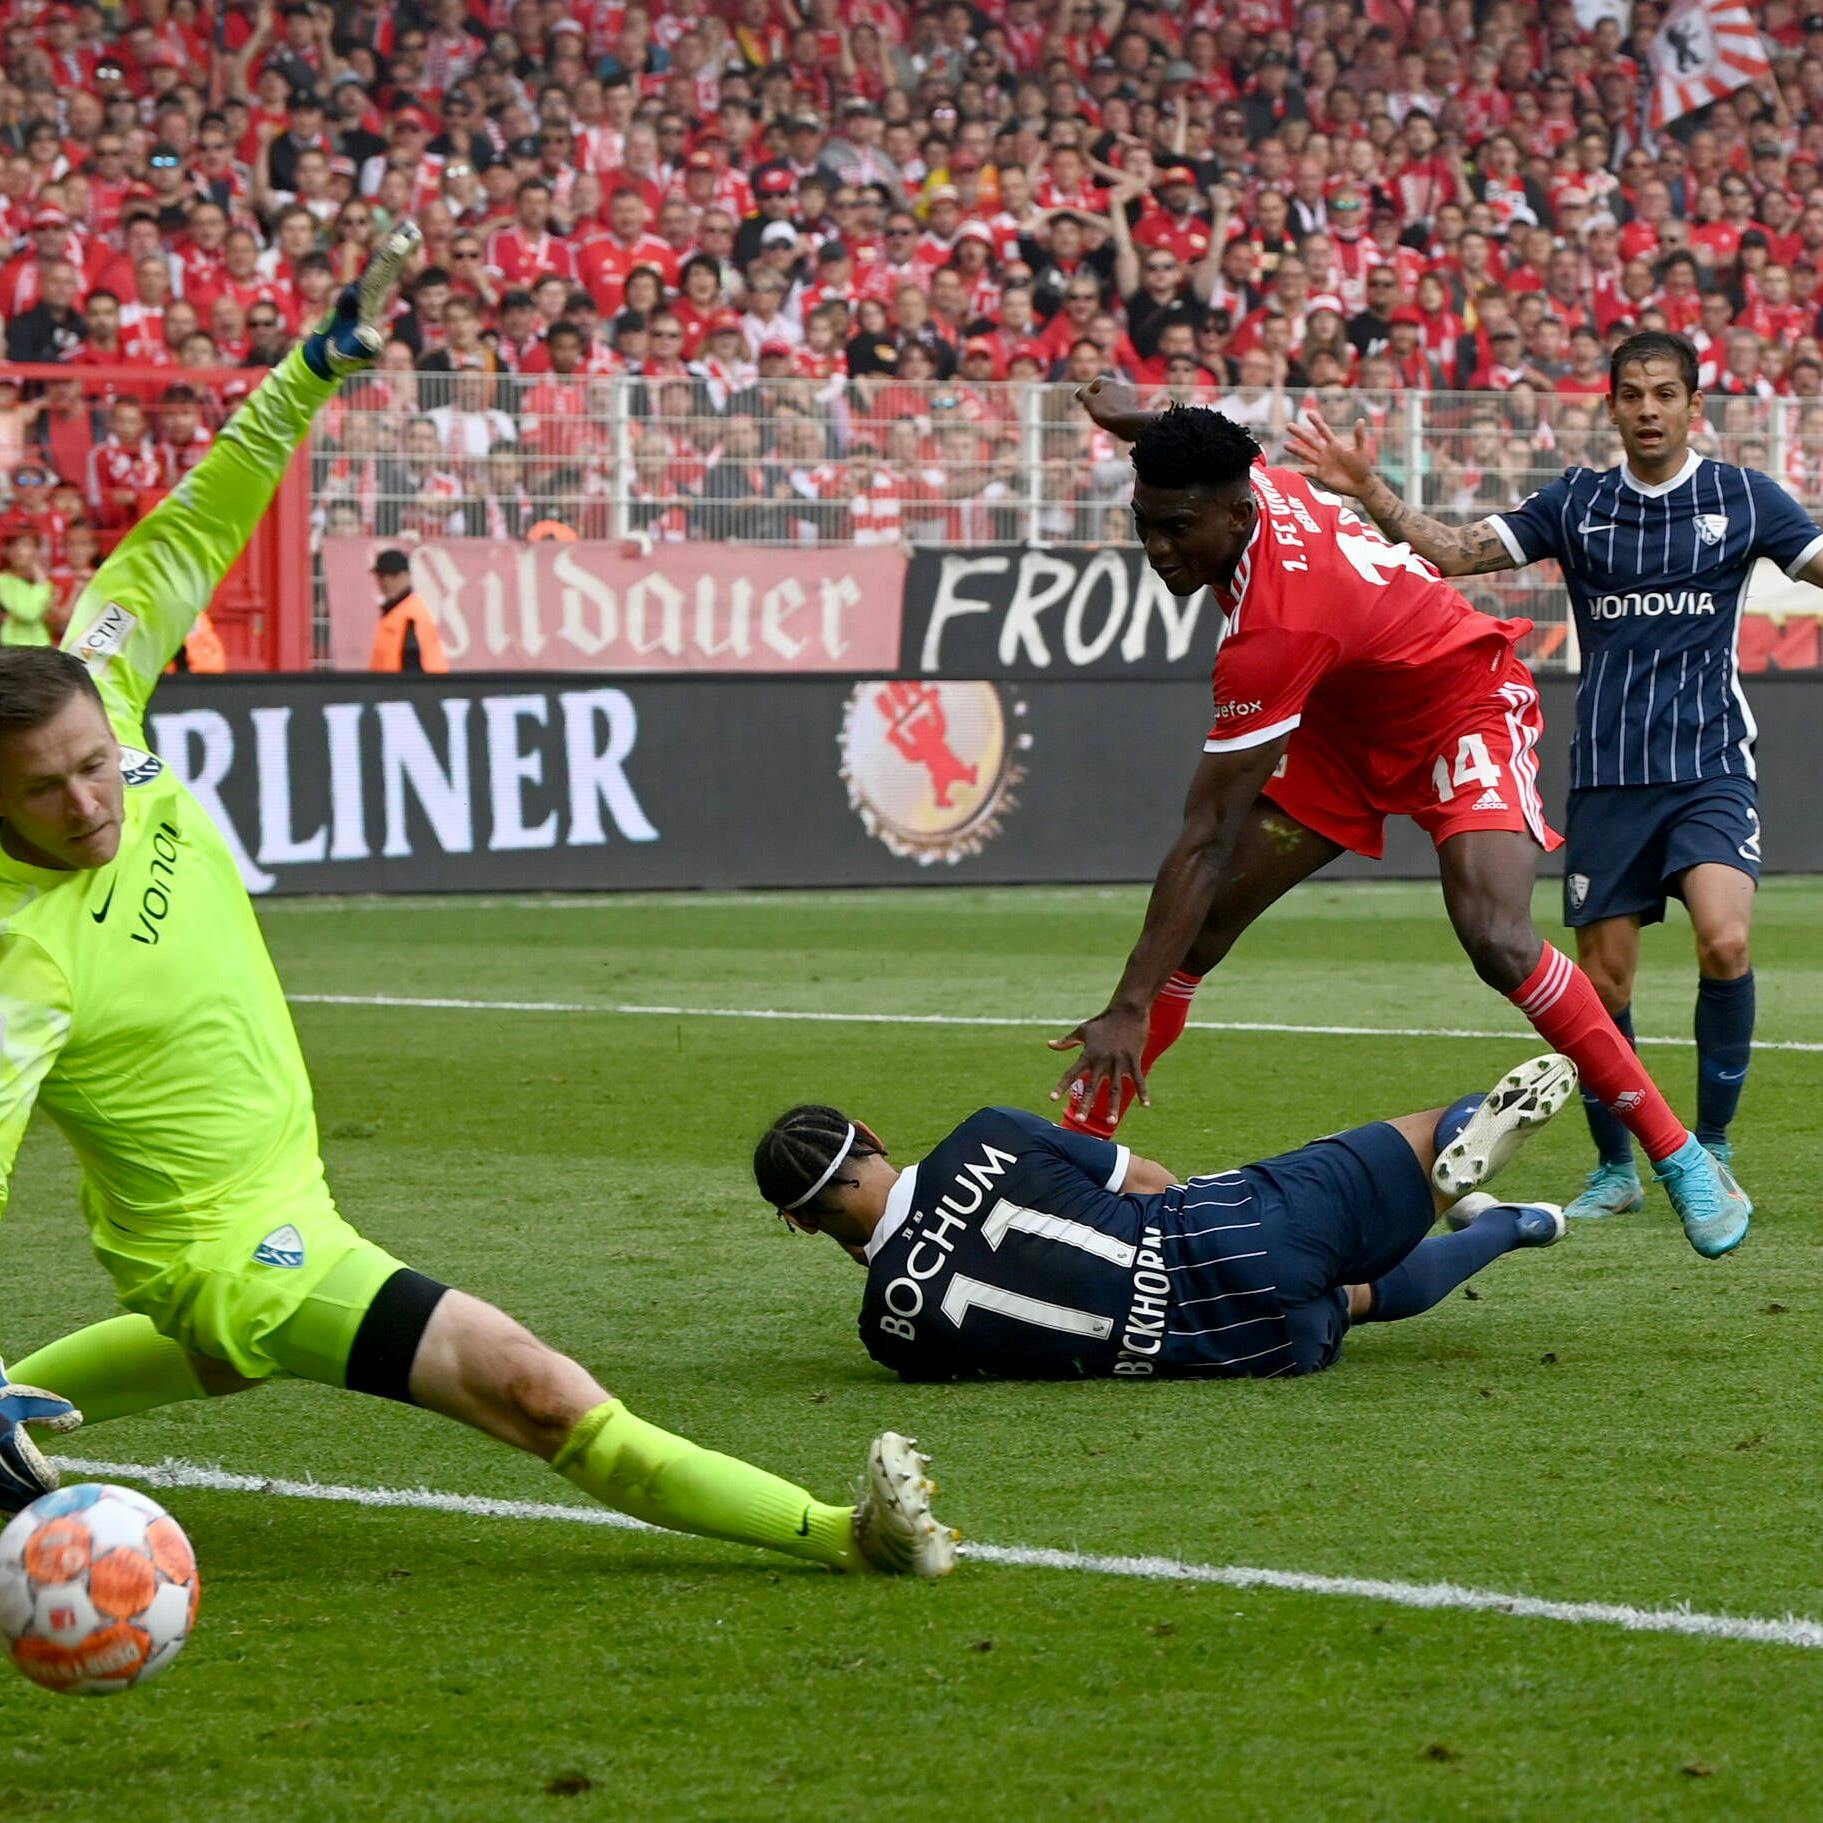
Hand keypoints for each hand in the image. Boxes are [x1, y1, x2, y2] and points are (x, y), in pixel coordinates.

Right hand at [0, 1369, 81, 1511]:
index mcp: (6, 1435)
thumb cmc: (6, 1400)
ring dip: (15, 1502)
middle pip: (11, 1482)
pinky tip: (12, 1507)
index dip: (42, 1476)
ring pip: (0, 1490)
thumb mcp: (30, 1400)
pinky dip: (2, 1503)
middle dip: (30, 1494)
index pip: (27, 1463)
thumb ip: (53, 1411)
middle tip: (47, 1500)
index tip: (54, 1482)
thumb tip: (78, 1420)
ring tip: (32, 1506)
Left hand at [1048, 1006, 1150, 1113]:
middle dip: (1086, 1104)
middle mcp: (1102, 1061)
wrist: (1127, 1009)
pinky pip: (1138, 1079)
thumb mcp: (1083, 1029)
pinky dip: (1143, 1092)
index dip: (1061, 1086)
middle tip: (1079, 1120)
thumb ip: (1067, 1041)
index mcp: (1088, 1054)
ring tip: (1112, 1123)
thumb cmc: (1104, 1020)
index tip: (1052, 1099)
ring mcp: (1119, 1061)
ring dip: (1113, 1107)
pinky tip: (1145, 1106)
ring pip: (1115, 1089)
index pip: (1071, 1073)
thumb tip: (1049, 1045)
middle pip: (1092, 1087)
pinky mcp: (1134, 1059)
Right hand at [1076, 374, 1156, 442]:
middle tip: (1095, 411)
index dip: (1089, 393)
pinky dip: (1117, 409)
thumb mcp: (1089, 403)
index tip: (1087, 404)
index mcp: (1108, 382)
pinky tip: (1115, 418)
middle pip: (1105, 390)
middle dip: (1099, 399)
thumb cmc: (1105, 412)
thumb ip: (1082, 395)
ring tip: (1105, 416)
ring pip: (1114, 397)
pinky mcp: (1133, 403)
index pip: (1095, 383)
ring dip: (1108, 404)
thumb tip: (1078, 391)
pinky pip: (1122, 404)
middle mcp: (1119, 384)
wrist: (1126, 423)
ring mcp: (1127, 393)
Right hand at [1283, 407, 1376, 496]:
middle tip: (1288, 425)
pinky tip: (1291, 470)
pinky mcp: (1320, 475)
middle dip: (1299, 433)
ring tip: (1285, 444)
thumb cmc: (1362, 466)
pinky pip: (1308, 472)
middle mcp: (1325, 452)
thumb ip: (1359, 436)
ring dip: (1296, 450)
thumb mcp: (1361, 449)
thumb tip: (1360, 420)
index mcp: (1335, 444)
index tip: (1309, 413)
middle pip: (1310, 440)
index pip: (1323, 430)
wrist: (1360, 484)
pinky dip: (1300, 472)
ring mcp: (1321, 463)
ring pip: (1306, 454)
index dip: (1316, 422)